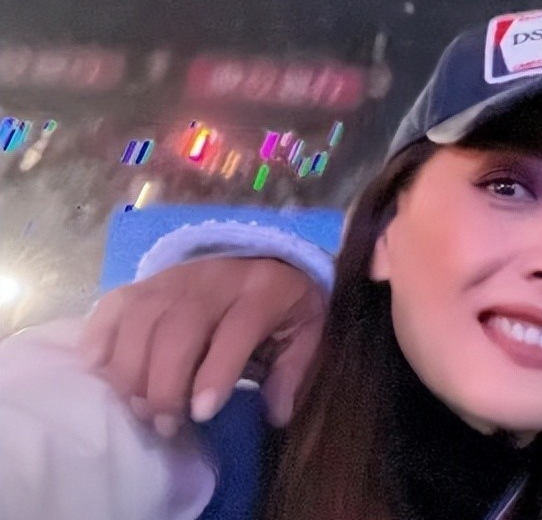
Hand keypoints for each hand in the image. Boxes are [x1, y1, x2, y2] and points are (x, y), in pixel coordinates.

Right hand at [82, 256, 324, 435]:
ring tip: (137, 408)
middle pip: (179, 327)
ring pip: (142, 318)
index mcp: (263, 291)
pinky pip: (116, 303)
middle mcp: (216, 279)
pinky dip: (100, 335)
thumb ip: (291, 372)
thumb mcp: (304, 333)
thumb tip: (275, 415)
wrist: (270, 255)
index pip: (236, 329)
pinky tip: (97, 368)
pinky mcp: (148, 279)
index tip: (201, 414)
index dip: (216, 372)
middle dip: (165, 383)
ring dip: (131, 369)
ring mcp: (178, 276)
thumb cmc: (284, 305)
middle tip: (164, 424)